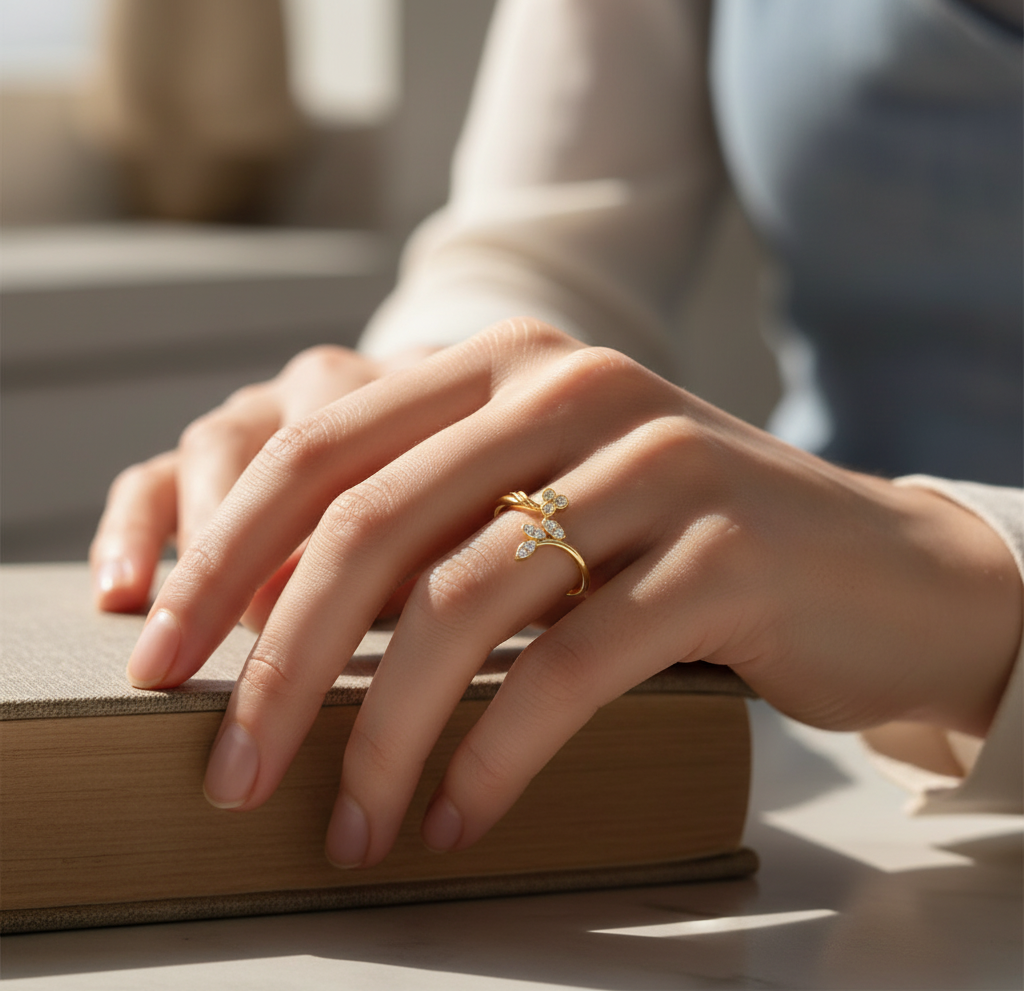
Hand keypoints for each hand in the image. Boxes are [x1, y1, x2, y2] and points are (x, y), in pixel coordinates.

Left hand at [118, 319, 1020, 866]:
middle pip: (371, 526)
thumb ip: (436, 530)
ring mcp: (653, 462)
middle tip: (230, 771)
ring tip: (347, 822)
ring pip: (465, 604)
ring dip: (384, 733)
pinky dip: (496, 753)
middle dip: (277, 661)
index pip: (322, 447)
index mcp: (507, 363)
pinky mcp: (722, 552)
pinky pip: (570, 666)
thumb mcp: (546, 505)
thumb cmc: (684, 547)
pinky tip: (457, 816)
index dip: (226, 557)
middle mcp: (572, 386)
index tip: (167, 660)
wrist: (879, 568)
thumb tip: (282, 633)